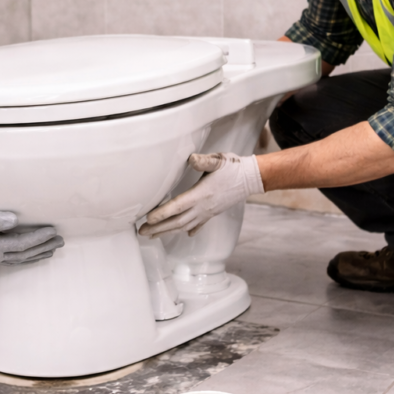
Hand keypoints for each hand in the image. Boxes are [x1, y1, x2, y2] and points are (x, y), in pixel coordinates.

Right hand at [0, 201, 63, 264]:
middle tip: (61, 241)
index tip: (53, 230)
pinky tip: (30, 254)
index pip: (21, 244)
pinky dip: (24, 257)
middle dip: (44, 247)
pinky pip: (11, 259)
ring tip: (53, 249)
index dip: (39, 237)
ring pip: (19, 259)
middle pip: (24, 254)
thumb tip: (15, 220)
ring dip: (37, 254)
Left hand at [138, 152, 262, 237]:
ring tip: (152, 235)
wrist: (251, 179)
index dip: (162, 213)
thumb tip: (191, 158)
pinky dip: (187, 230)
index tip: (147, 219)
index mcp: (201, 194)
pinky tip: (183, 234)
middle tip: (141, 232)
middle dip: (158, 228)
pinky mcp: (212, 213)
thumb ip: (204, 161)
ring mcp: (207, 212)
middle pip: (177, 221)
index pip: (177, 206)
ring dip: (167, 231)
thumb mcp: (218, 160)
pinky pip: (197, 225)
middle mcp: (203, 207)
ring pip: (184, 226)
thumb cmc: (233, 168)